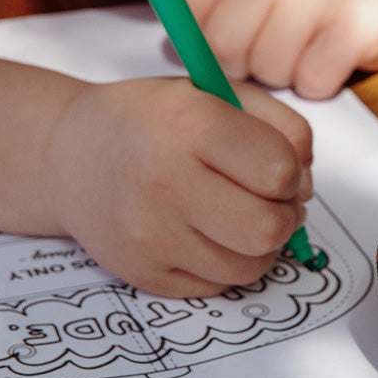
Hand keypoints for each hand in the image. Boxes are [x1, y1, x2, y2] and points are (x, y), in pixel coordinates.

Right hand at [44, 76, 312, 296]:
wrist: (70, 155)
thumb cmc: (155, 120)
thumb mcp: (218, 92)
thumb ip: (281, 126)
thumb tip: (307, 184)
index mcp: (190, 124)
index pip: (280, 171)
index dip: (292, 171)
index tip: (276, 165)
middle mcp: (166, 182)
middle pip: (269, 228)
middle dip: (284, 215)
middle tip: (270, 199)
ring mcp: (151, 235)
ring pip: (250, 266)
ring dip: (261, 244)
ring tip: (241, 215)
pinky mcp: (144, 273)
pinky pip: (218, 285)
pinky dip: (228, 263)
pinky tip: (210, 234)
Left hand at [178, 0, 377, 98]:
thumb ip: (218, 0)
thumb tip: (174, 45)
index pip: (187, 10)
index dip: (203, 38)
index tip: (233, 37)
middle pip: (224, 48)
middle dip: (246, 64)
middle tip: (276, 48)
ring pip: (270, 71)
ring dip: (289, 73)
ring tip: (311, 45)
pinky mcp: (353, 29)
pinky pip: (313, 82)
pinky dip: (324, 81)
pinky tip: (336, 54)